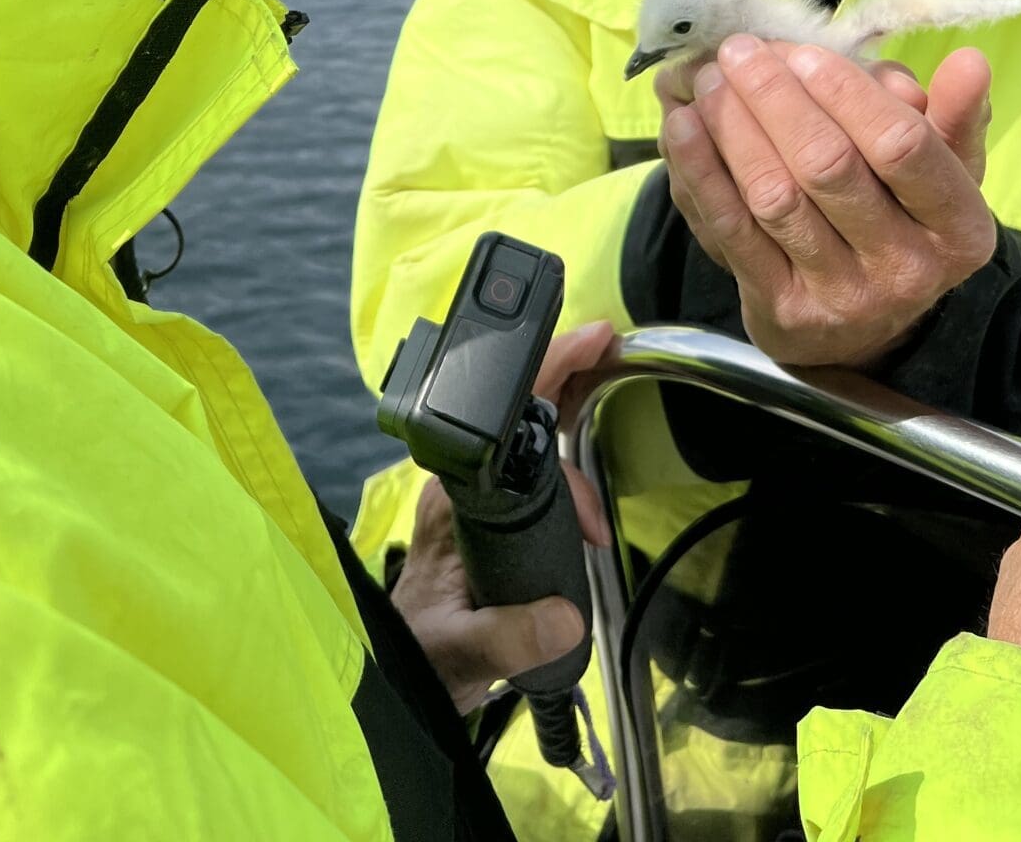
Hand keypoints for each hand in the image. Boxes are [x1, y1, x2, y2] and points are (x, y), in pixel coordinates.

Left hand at [390, 319, 614, 712]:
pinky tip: (585, 426)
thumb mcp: (465, 651)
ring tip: (605, 372)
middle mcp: (461, 485)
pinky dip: (561, 436)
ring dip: (566, 403)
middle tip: (610, 345)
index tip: (589, 350)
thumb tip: (565, 616)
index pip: (502, 420)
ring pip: (522, 429)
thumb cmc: (427, 656)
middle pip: (514, 409)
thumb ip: (512, 636)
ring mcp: (472, 494)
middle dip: (564, 371)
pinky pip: (525, 458)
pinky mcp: (486, 510)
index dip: (549, 378)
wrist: (410, 675)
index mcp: (454, 499)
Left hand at [659, 37, 994, 368]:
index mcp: (958, 227)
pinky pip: (732, 231)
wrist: (865, 324)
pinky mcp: (781, 310)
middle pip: (828, 165)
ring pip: (774, 196)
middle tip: (739, 51)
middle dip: (775, 97)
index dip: (848, 92)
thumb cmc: (903, 217)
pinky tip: (682, 126)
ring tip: (709, 79)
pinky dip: (701, 171)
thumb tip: (969, 61)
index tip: (803, 52)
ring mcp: (840, 296)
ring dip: (732, 127)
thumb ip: (953, 114)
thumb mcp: (944, 171)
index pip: (904, 146)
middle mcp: (906, 269)